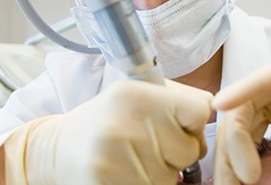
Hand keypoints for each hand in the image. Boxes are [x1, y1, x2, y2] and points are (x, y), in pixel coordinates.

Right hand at [5, 79, 212, 184]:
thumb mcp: (135, 94)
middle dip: (179, 151)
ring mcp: (115, 160)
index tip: (180, 124)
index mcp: (135, 95)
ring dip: (164, 172)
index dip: (194, 122)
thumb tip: (213, 110)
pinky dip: (149, 183)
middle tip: (152, 144)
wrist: (57, 150)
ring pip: (175, 176)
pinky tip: (128, 173)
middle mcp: (125, 125)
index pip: (200, 110)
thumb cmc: (107, 119)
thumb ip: (176, 99)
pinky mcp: (109, 184)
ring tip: (135, 159)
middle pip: (191, 149)